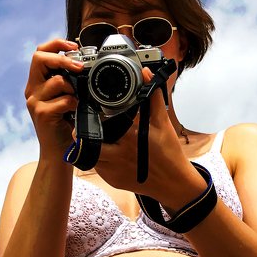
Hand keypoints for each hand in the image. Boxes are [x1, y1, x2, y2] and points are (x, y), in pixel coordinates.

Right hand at [24, 37, 84, 159]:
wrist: (57, 152)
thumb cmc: (64, 124)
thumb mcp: (64, 98)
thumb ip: (67, 82)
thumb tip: (82, 63)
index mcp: (37, 83)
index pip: (39, 53)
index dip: (55, 44)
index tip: (74, 45)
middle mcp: (32, 90)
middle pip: (39, 58)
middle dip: (62, 59)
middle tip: (79, 67)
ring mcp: (35, 102)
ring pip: (56, 81)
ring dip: (73, 88)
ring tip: (76, 100)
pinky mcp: (42, 114)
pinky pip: (64, 100)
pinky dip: (74, 104)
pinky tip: (74, 112)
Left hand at [93, 68, 201, 205]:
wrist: (174, 183)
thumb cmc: (169, 153)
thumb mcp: (162, 122)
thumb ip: (152, 96)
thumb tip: (146, 73)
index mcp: (127, 138)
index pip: (95, 127)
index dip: (86, 119)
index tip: (86, 111)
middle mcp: (117, 156)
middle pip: (86, 143)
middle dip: (83, 133)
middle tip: (85, 125)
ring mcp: (113, 172)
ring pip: (89, 156)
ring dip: (89, 146)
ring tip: (96, 137)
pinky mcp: (113, 181)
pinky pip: (98, 168)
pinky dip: (99, 159)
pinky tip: (108, 152)